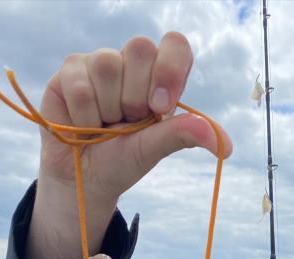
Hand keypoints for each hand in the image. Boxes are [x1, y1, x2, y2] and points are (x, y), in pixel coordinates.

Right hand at [27, 33, 232, 258]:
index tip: (159, 107)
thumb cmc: (122, 160)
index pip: (175, 45)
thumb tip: (224, 144)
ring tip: (103, 125)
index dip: (169, 70)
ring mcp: (98, 63)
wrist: (84, 178)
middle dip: (135, 96)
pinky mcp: (70, 72)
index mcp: (158, 77)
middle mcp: (130, 63)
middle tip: (127, 121)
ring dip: (107, 109)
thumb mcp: (154, 149)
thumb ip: (183, 135)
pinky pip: (80, 84)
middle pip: (140, 48)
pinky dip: (84, 116)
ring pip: (107, 64)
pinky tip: (83, 125)